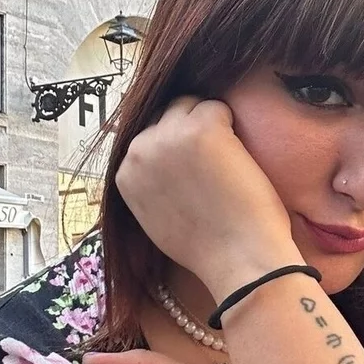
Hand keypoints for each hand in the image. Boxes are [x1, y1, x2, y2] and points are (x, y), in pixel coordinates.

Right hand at [115, 97, 303, 300]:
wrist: (238, 258)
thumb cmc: (207, 245)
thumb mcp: (156, 217)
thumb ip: (151, 185)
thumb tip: (160, 165)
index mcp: (125, 173)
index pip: (147, 134)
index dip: (175, 143)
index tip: (195, 161)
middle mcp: (140, 150)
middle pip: (167, 113)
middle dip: (190, 126)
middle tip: (215, 155)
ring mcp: (169, 136)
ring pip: (191, 104)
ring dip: (211, 121)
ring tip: (227, 157)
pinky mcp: (202, 127)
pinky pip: (218, 107)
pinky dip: (232, 124)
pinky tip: (238, 155)